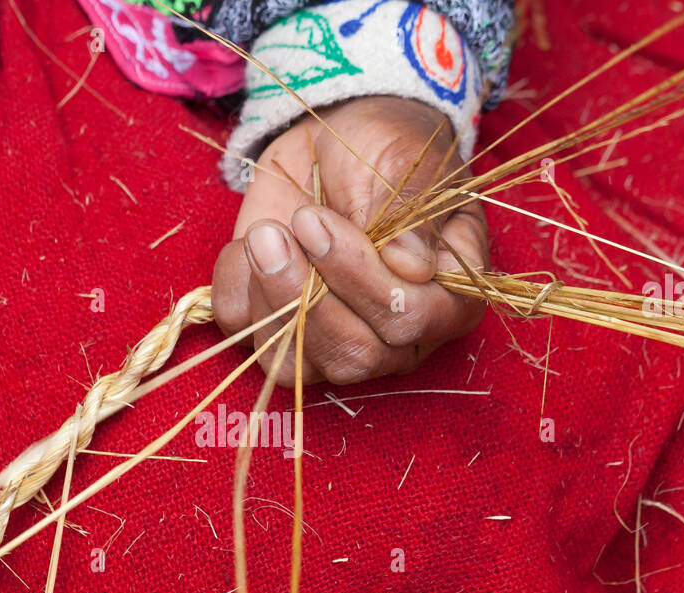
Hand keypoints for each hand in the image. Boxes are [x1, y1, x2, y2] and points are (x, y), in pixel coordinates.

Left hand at [211, 95, 488, 385]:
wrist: (333, 141)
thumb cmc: (386, 151)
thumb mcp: (405, 162)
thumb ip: (411, 213)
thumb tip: (412, 267)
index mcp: (448, 301)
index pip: (408, 322)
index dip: (359, 279)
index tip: (316, 220)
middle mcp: (397, 338)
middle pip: (354, 355)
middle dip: (308, 295)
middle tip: (284, 228)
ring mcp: (337, 342)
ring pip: (295, 361)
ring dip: (270, 295)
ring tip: (263, 233)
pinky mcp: (281, 331)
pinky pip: (245, 334)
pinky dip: (236, 287)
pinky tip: (248, 245)